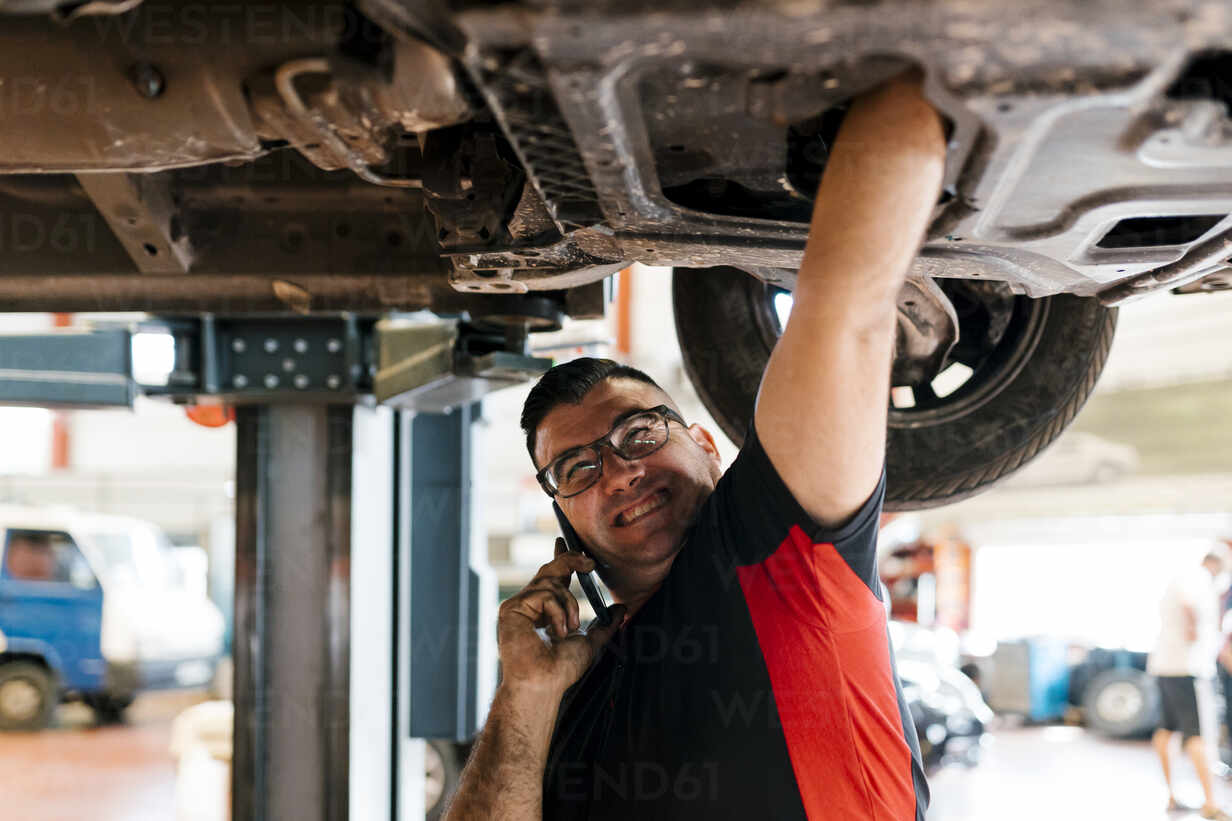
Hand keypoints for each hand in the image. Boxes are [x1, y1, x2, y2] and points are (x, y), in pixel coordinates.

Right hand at [497, 538, 626, 694]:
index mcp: (544, 611)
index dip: (560, 558)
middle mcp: (529, 606)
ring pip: (550, 581)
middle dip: (570, 561)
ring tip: (568, 629)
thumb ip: (605, 625)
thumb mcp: (591, 642)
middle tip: (590, 562)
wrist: (543, 684)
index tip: (565, 542)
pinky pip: (543, 594)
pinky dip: (557, 612)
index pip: (552, 577)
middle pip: (550, 570)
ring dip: (569, 604)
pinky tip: (555, 632)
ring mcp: (518, 607)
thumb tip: (622, 608)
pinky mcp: (511, 610)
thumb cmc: (561, 670)